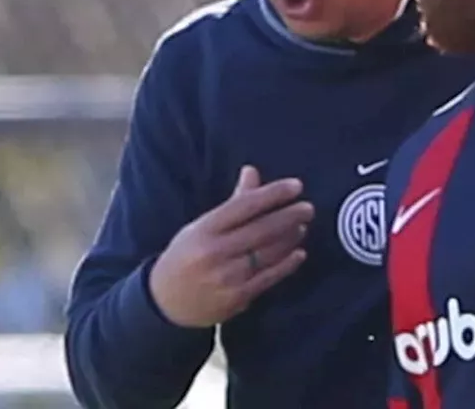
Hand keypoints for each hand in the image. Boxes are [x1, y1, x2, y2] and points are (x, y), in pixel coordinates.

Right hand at [148, 165, 313, 327]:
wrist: (166, 302)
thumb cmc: (186, 255)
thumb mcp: (201, 226)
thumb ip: (232, 202)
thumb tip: (252, 172)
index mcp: (205, 229)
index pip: (245, 205)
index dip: (273, 194)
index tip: (296, 186)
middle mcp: (215, 251)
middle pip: (261, 229)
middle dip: (289, 216)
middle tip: (308, 208)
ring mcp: (227, 277)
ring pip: (267, 253)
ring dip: (289, 238)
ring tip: (302, 226)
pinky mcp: (237, 298)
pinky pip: (268, 278)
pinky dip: (286, 265)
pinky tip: (299, 253)